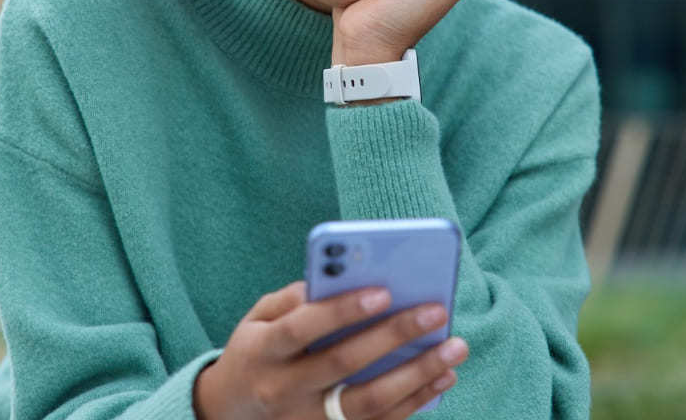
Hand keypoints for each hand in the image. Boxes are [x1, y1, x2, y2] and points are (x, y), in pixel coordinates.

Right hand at [194, 281, 467, 419]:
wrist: (231, 413)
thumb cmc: (256, 351)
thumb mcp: (257, 319)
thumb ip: (292, 299)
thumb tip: (338, 278)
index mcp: (264, 351)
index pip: (302, 328)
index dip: (342, 311)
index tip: (384, 291)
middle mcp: (284, 390)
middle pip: (343, 364)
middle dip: (393, 336)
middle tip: (436, 311)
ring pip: (369, 403)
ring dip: (417, 375)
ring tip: (454, 347)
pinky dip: (415, 401)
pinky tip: (443, 377)